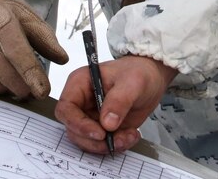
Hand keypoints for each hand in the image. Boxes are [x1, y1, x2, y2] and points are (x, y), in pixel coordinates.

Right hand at [0, 0, 68, 98]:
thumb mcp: (19, 12)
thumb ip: (42, 36)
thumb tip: (63, 58)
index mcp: (5, 28)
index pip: (24, 63)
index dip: (36, 81)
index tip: (43, 91)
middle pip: (12, 82)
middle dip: (23, 86)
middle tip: (25, 81)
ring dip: (3, 85)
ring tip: (2, 69)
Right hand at [55, 55, 177, 153]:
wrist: (151, 78)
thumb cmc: (138, 72)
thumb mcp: (132, 82)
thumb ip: (119, 100)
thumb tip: (107, 123)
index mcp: (80, 84)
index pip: (66, 108)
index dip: (78, 124)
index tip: (99, 133)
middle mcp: (81, 102)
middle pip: (74, 130)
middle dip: (95, 140)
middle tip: (117, 140)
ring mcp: (90, 116)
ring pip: (87, 141)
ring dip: (107, 145)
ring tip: (129, 136)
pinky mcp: (101, 128)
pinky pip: (101, 144)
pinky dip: (116, 145)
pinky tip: (131, 135)